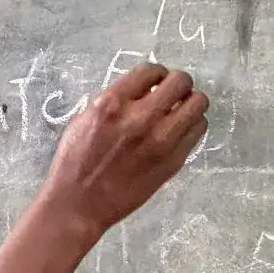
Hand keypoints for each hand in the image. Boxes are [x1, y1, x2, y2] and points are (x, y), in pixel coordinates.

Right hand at [39, 63, 208, 240]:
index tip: (155, 80)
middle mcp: (139, 117)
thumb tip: (142, 91)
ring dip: (190, 102)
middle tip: (172, 92)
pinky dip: (192, 124)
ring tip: (180, 110)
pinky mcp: (173, 160)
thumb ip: (114, 102)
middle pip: (180, 82)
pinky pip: (198, 130)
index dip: (156, 72)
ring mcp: (160, 140)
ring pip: (198, 104)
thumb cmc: (75, 159)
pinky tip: (179, 130)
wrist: (80, 202)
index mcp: (111, 103)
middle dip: (178, 83)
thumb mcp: (85, 119)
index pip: (150, 70)